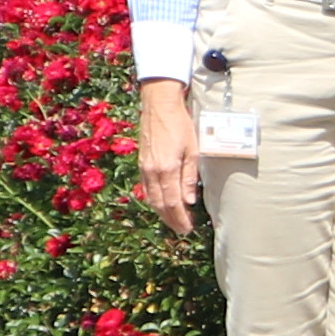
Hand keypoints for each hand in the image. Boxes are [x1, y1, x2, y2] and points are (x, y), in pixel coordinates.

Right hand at [136, 79, 199, 234]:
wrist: (158, 105)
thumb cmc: (180, 125)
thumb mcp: (193, 150)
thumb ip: (189, 177)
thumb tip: (189, 201)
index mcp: (166, 169)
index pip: (173, 202)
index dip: (180, 218)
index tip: (187, 229)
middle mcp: (152, 172)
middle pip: (160, 204)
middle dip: (171, 220)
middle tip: (182, 230)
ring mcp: (144, 168)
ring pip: (151, 198)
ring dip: (162, 212)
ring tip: (173, 221)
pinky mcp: (141, 163)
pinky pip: (146, 188)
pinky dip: (154, 200)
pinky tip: (161, 203)